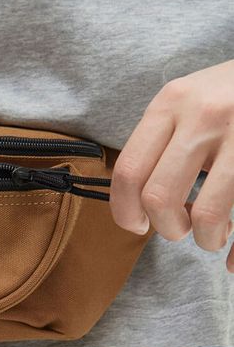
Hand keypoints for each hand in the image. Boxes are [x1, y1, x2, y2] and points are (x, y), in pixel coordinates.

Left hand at [109, 59, 233, 271]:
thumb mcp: (188, 99)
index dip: (125, 210)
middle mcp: (201, 117)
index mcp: (170, 104)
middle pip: (159, 197)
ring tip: (212, 234)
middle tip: (180, 228)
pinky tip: (233, 255)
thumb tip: (136, 201)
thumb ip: (161, 138)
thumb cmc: (231, 92)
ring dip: (205, 239)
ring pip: (205, 214)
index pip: (128, 170)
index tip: (136, 224)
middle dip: (167, 228)